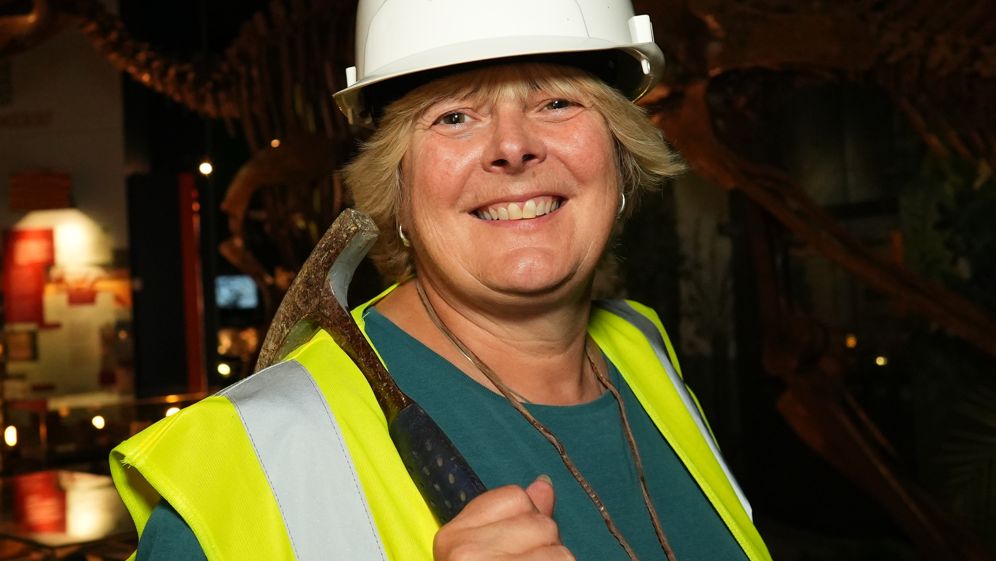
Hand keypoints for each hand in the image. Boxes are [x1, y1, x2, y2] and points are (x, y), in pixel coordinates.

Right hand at [433, 475, 574, 560]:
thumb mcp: (484, 551)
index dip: (526, 523)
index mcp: (452, 538)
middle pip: (540, 522)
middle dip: (543, 547)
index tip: (515, 549)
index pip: (515, 497)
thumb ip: (514, 517)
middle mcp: (467, 551)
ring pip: (558, 548)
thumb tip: (543, 483)